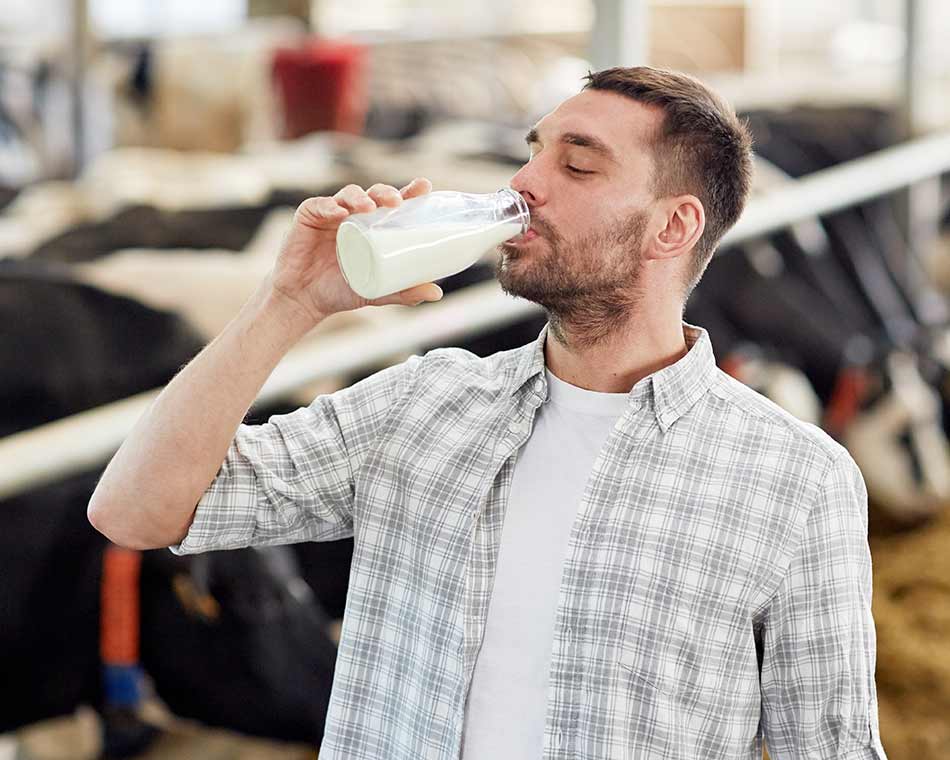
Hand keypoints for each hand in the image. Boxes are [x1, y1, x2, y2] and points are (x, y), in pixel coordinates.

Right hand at [269, 178, 442, 326]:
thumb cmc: (341, 291)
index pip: (394, 204)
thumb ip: (404, 292)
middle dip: (386, 192)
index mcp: (373, 227)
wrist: (304, 300)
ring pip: (349, 195)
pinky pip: (320, 205)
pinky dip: (329, 206)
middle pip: (374, 194)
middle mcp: (355, 216)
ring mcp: (331, 214)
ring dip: (360, 196)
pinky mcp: (309, 216)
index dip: (409, 193)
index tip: (424, 186)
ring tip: (369, 207)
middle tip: (396, 202)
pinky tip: (338, 213)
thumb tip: (437, 294)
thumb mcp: (377, 292)